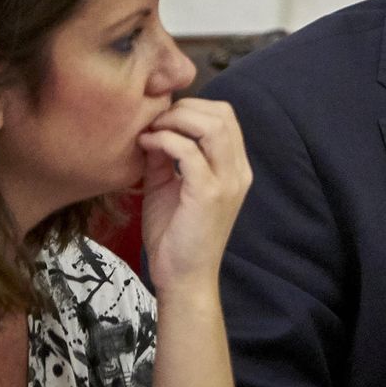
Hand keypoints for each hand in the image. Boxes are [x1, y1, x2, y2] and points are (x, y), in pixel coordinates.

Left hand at [136, 98, 252, 295]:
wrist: (183, 278)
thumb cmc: (176, 236)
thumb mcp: (169, 186)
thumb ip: (166, 157)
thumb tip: (152, 128)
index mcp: (234, 168)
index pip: (225, 117)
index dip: (192, 108)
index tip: (162, 119)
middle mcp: (238, 172)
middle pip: (222, 114)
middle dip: (184, 109)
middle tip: (154, 121)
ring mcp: (227, 182)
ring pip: (212, 126)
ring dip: (176, 121)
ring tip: (152, 131)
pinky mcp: (209, 194)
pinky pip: (189, 151)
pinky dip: (165, 141)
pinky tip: (147, 146)